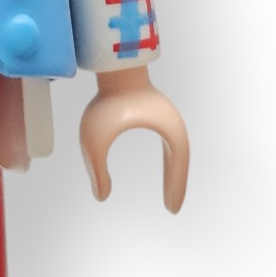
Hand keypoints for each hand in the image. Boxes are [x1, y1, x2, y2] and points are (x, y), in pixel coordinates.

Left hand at [79, 65, 188, 211]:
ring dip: (174, 173)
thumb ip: (97, 169)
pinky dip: (169, 161)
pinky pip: (169, 143)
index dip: (175, 187)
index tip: (171, 210)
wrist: (113, 67)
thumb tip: (101, 197)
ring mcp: (165, 117)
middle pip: (180, 161)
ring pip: (176, 153)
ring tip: (170, 195)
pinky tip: (165, 169)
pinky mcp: (156, 113)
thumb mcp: (94, 139)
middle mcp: (172, 125)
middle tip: (172, 208)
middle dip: (176, 184)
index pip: (177, 165)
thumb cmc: (106, 101)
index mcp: (168, 130)